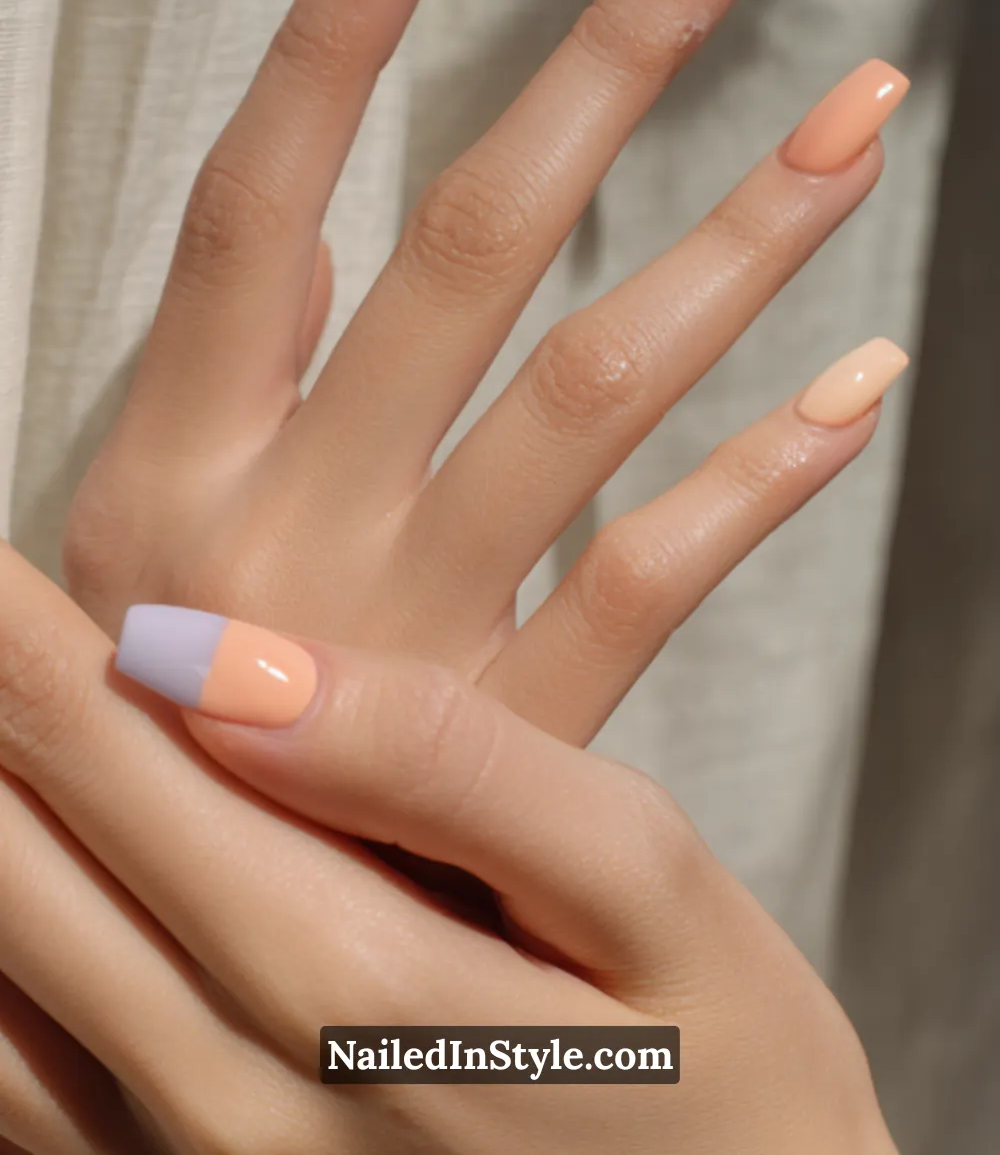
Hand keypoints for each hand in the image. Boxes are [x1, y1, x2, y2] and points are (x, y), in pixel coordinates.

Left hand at [0, 551, 896, 1152]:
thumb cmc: (727, 1068)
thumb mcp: (643, 885)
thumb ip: (448, 767)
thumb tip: (238, 663)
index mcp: (350, 987)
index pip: (129, 766)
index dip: (26, 641)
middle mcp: (238, 1103)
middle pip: (32, 867)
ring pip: (4, 979)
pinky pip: (26, 1096)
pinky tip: (0, 882)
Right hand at [64, 0, 909, 743]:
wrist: (173, 934)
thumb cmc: (146, 705)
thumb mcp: (127, 526)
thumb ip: (221, 374)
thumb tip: (315, 224)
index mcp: (172, 466)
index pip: (249, 214)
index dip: (326, 47)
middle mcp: (291, 532)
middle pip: (467, 256)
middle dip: (605, 68)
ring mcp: (415, 635)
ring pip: (593, 396)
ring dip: (736, 239)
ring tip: (856, 110)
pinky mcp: (516, 735)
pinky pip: (652, 582)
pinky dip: (766, 476)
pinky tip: (865, 375)